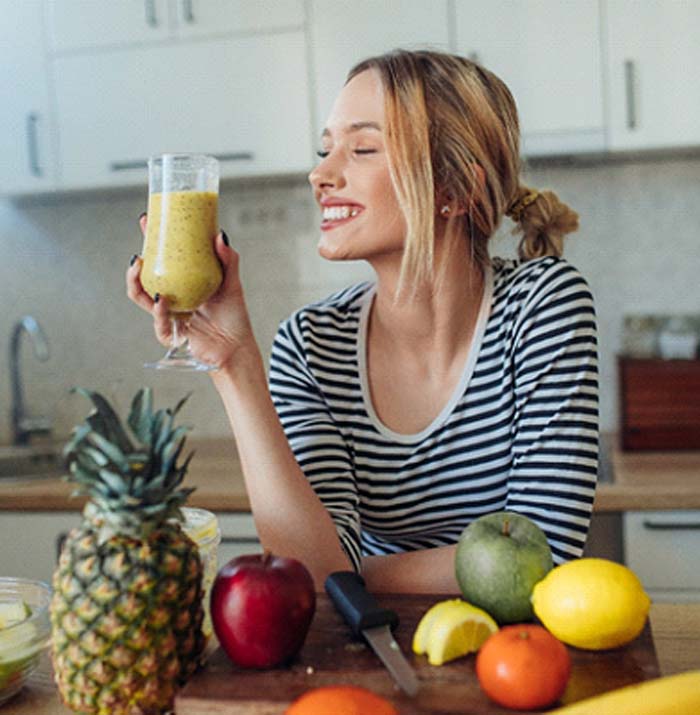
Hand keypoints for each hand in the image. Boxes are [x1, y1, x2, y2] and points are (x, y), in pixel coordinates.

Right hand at [126, 213, 255, 370]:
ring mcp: (169, 316)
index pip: (162, 260)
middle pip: (146, 279)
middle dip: (136, 266)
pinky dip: (159, 311)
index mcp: (183, 284)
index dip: (151, 242)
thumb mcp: (232, 283)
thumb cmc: (234, 317)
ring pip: (143, 299)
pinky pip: (160, 322)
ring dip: (137, 285)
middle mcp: (172, 299)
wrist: (238, 347)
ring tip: (140, 269)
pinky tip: (161, 300)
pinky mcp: (172, 334)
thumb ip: (228, 260)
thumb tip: (220, 235)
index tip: (146, 222)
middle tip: (139, 253)